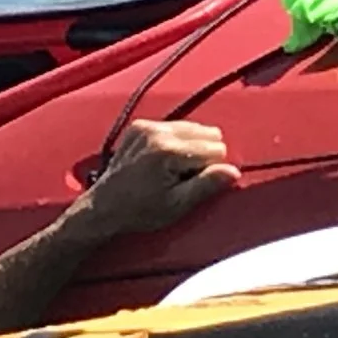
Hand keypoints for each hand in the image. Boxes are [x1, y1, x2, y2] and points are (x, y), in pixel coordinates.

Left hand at [82, 119, 239, 235]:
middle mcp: (157, 132)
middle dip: (204, 155)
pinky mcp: (139, 126)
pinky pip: (174, 126)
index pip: (216, 148)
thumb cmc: (140, 211)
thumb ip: (206, 185)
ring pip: (192, 126)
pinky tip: (163, 161)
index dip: (211, 170)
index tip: (192, 184)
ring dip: (191, 147)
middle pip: (208, 132)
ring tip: (173, 170)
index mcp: (168, 151)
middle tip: (183, 178)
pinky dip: (175, 141)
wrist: (103, 207)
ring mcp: (146, 126)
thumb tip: (233, 171)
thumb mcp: (177, 205)